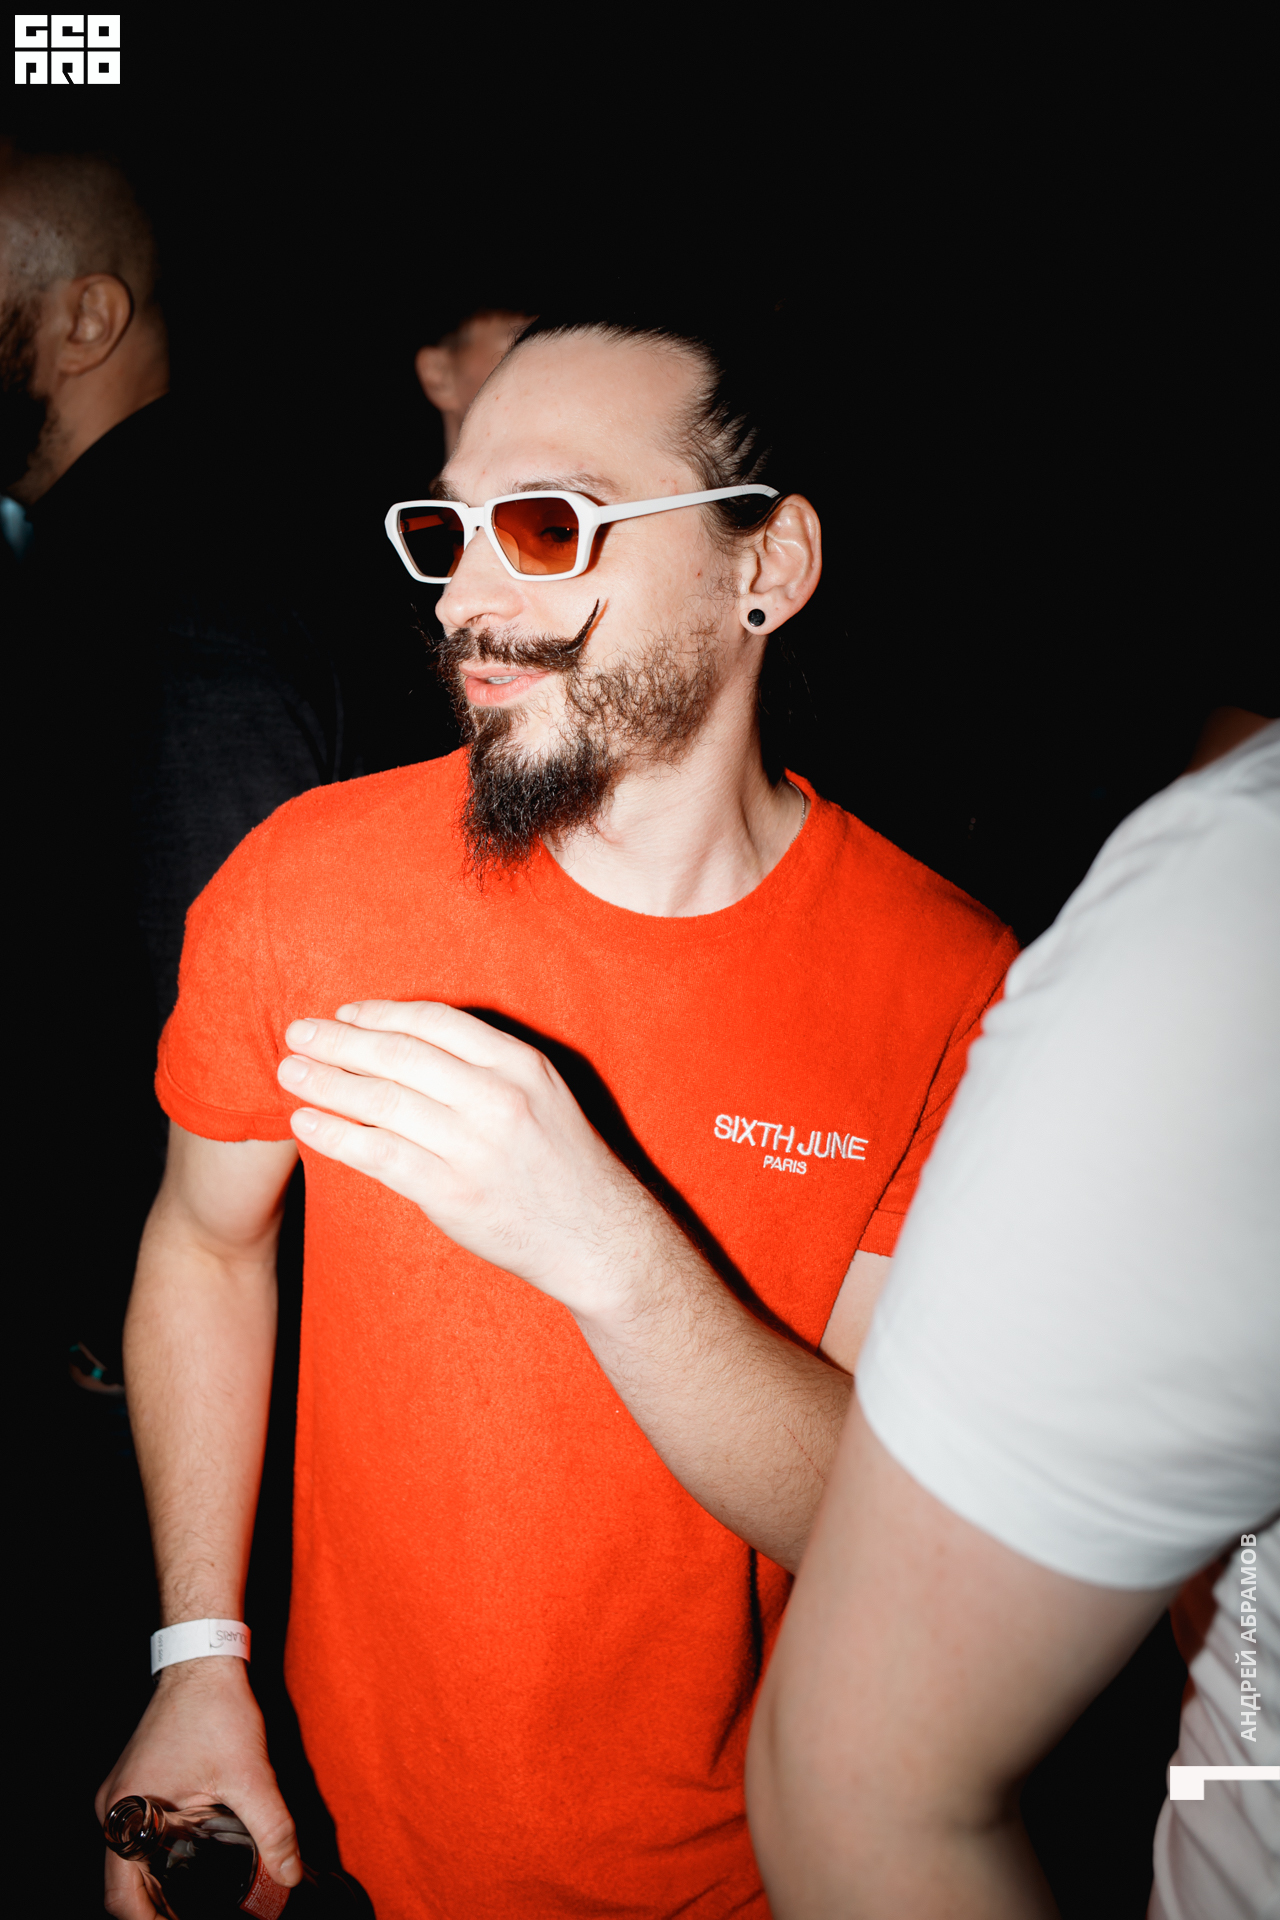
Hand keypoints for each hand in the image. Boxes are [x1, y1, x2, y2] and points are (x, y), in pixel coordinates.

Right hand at [96, 1659, 299, 1918]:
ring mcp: (122, 1794)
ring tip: (196, 1901)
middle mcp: (113, 1808)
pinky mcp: (136, 1783)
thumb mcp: (249, 1775)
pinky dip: (159, 1856)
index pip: (120, 1896)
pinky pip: (139, 1834)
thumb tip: (289, 1876)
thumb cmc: (217, 1710)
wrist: (203, 1660)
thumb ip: (273, 1829)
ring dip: (158, 1883)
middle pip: (123, 1883)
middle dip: (156, 1909)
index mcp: (126, 1812)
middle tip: (193, 1917)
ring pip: (130, 1859)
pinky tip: (192, 1862)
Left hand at [278, 1001, 656, 1318]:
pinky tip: (306, 1124)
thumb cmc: (562, 1162)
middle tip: (296, 1033)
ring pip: (383, 1102)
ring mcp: (474, 1147)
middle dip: (340, 1041)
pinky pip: (380, 1155)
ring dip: (327, 1083)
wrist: (599, 1238)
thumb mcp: (541, 1093)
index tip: (344, 1013)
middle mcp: (498, 1099)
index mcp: (520, 1064)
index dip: (381, 1014)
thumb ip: (485, 1066)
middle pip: (400, 1056)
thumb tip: (407, 1043)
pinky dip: (336, 1135)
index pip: (435, 1022)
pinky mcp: (453, 1194)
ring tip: (289, 1073)